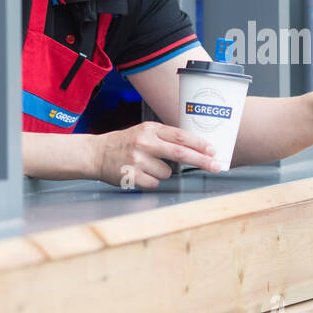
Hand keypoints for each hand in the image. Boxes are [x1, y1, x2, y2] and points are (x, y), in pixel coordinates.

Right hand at [91, 121, 221, 188]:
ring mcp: (137, 160)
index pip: (180, 136)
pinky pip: (154, 183)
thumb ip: (166, 137)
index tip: (213, 150)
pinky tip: (140, 173)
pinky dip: (151, 181)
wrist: (96, 153)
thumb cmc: (125, 142)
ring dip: (164, 172)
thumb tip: (196, 147)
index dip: (199, 144)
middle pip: (180, 153)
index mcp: (150, 129)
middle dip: (202, 160)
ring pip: (167, 172)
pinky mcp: (131, 176)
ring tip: (147, 165)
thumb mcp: (145, 132)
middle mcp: (144, 143)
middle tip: (216, 166)